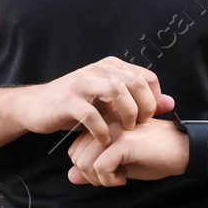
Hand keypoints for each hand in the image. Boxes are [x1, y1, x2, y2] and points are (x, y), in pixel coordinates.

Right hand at [14, 56, 175, 146]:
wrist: (36, 106)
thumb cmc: (76, 105)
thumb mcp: (109, 102)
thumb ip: (139, 102)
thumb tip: (170, 103)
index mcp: (110, 67)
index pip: (146, 77)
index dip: (154, 99)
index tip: (149, 118)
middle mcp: (97, 70)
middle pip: (135, 83)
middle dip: (145, 107)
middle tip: (140, 125)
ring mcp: (81, 84)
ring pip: (117, 91)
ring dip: (127, 113)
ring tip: (126, 129)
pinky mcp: (67, 101)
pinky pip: (92, 114)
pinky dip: (102, 130)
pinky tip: (105, 139)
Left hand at [67, 117, 187, 186]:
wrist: (187, 150)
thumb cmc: (156, 156)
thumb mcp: (121, 165)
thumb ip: (94, 169)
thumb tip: (70, 177)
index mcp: (104, 124)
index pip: (75, 150)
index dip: (88, 169)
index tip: (109, 172)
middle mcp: (106, 123)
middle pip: (76, 157)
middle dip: (91, 176)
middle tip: (114, 177)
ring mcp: (114, 130)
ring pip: (83, 162)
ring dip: (99, 179)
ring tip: (120, 177)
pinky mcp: (124, 142)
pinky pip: (100, 167)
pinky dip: (109, 180)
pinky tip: (125, 177)